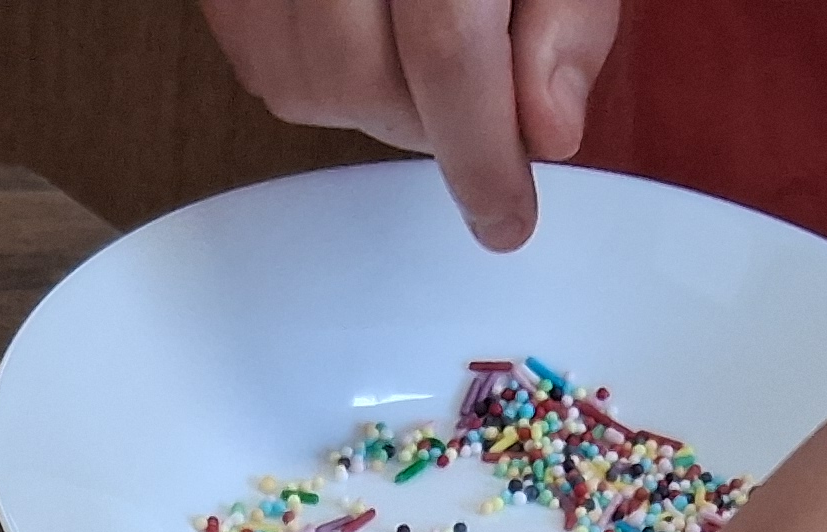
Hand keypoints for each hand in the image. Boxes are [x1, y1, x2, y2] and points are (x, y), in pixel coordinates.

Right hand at [198, 0, 619, 249]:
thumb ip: (566, 14)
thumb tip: (546, 129)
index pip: (446, 43)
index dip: (480, 150)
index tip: (506, 217)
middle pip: (360, 76)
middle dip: (431, 124)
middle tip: (482, 111)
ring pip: (302, 82)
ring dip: (374, 105)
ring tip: (425, 65)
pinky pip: (260, 57)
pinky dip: (319, 76)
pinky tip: (369, 39)